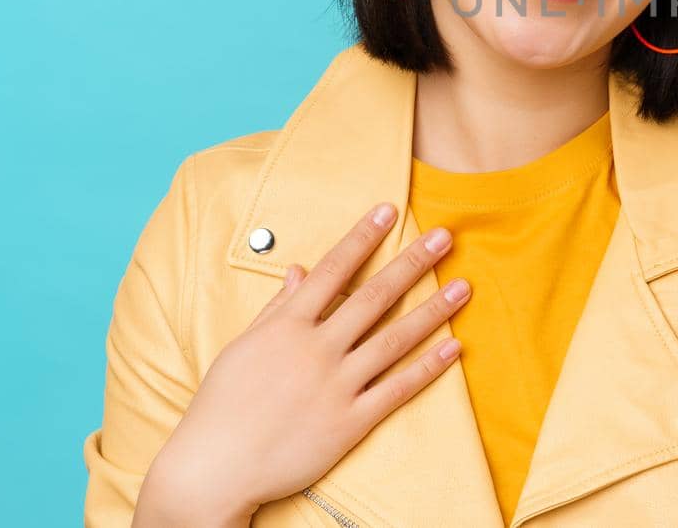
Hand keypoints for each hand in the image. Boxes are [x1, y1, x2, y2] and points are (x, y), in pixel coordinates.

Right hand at [136, 204, 469, 523]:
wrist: (214, 467)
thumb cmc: (223, 405)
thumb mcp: (243, 346)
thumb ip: (276, 308)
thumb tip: (300, 270)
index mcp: (287, 325)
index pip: (333, 270)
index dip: (363, 237)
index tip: (389, 210)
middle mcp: (316, 349)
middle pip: (374, 296)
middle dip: (413, 262)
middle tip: (445, 237)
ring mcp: (336, 385)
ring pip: (395, 339)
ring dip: (434, 310)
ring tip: (463, 286)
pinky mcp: (350, 421)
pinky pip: (398, 389)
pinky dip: (429, 368)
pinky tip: (454, 347)